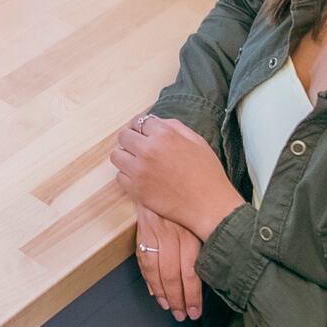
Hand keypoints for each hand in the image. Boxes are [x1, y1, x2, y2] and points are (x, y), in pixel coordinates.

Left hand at [111, 114, 242, 243]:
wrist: (209, 206)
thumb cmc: (208, 174)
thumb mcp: (197, 141)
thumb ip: (174, 127)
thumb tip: (156, 121)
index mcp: (165, 135)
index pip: (140, 121)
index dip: (142, 126)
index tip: (144, 132)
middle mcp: (148, 150)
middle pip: (124, 135)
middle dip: (131, 139)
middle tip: (139, 146)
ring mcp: (140, 170)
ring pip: (117, 155)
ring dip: (125, 156)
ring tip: (137, 162)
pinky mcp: (136, 189)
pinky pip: (119, 176)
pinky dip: (127, 176)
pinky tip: (140, 177)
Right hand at [135, 207, 204, 321]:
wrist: (165, 173)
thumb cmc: (191, 198)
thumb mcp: (202, 217)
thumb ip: (205, 243)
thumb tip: (209, 273)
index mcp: (191, 232)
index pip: (191, 272)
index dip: (192, 296)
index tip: (196, 311)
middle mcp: (172, 233)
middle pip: (173, 275)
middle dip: (178, 299)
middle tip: (183, 315)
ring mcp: (155, 232)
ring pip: (156, 270)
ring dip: (161, 292)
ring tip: (168, 307)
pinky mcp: (143, 230)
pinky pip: (144, 258)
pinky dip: (148, 277)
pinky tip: (154, 291)